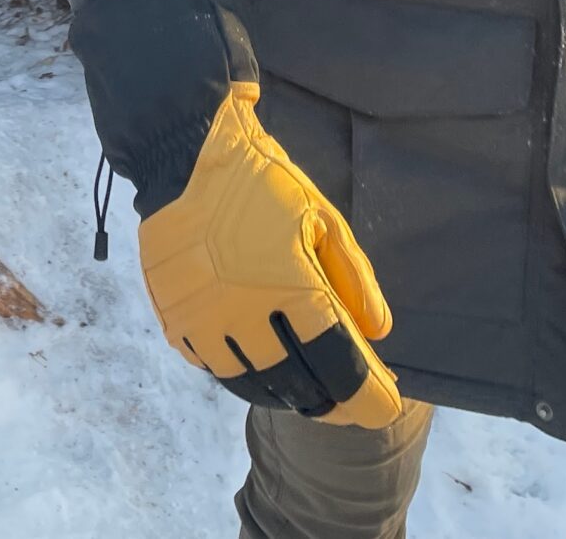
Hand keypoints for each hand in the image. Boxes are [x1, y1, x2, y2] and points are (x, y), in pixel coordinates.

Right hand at [136, 83, 403, 426]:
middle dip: (335, 401)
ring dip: (291, 392)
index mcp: (293, 292)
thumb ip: (354, 280)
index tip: (386, 403)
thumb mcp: (322, 219)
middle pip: (303, 390)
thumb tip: (378, 333)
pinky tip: (265, 362)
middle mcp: (248, 320)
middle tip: (351, 396)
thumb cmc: (261, 185)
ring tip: (311, 383)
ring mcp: (208, 329)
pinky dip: (249, 375)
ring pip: (259, 388)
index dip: (369, 398)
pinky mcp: (178, 328)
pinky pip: (220, 371)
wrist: (182, 162)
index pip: (341, 372)